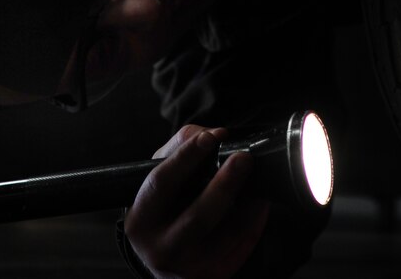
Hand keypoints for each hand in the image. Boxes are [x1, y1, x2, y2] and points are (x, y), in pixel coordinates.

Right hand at [124, 125, 270, 278]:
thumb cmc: (165, 206)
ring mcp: (189, 267)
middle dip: (224, 185)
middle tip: (243, 159)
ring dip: (248, 204)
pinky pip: (242, 246)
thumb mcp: (158, 176)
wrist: (166, 253)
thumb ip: (179, 147)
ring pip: (227, 235)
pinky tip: (259, 203)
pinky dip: (255, 222)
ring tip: (257, 179)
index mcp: (141, 220)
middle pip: (198, 217)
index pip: (162, 184)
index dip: (187, 158)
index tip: (211, 137)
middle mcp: (161, 249)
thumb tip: (210, 134)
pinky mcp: (214, 275)